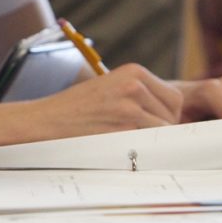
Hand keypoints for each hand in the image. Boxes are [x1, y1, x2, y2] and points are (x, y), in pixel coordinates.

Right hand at [39, 63, 182, 135]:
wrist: (47, 119)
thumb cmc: (78, 107)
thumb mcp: (111, 87)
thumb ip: (141, 94)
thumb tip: (174, 117)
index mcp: (133, 71)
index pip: (174, 98)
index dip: (166, 115)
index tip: (151, 122)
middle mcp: (134, 86)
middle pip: (173, 116)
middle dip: (161, 129)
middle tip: (136, 133)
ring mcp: (130, 109)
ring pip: (164, 133)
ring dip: (151, 141)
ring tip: (127, 140)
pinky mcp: (123, 131)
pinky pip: (150, 146)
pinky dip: (141, 151)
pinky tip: (122, 147)